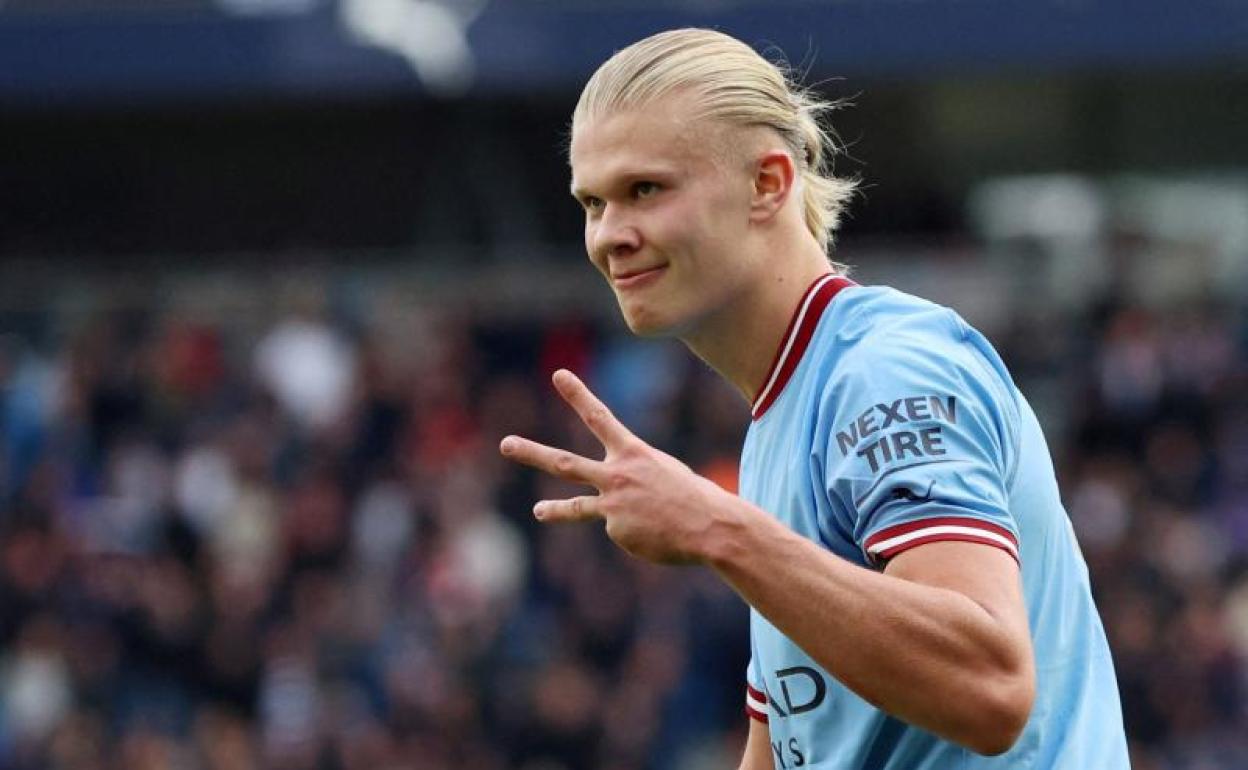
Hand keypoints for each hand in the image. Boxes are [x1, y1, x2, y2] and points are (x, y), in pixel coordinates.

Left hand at [499, 369, 727, 563]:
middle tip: (505, 444)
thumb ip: (633, 475)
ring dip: (553, 510)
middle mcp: (616, 475)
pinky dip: (638, 532)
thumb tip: (613, 500)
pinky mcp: (617, 531)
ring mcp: (612, 505)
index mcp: (632, 452)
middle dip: (532, 453)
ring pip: (576, 506)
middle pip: (565, 463)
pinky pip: (622, 530)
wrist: (709, 526)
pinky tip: (657, 533)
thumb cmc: (693, 495)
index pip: (599, 416)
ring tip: (538, 511)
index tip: (559, 375)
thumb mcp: (664, 471)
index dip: (577, 395)